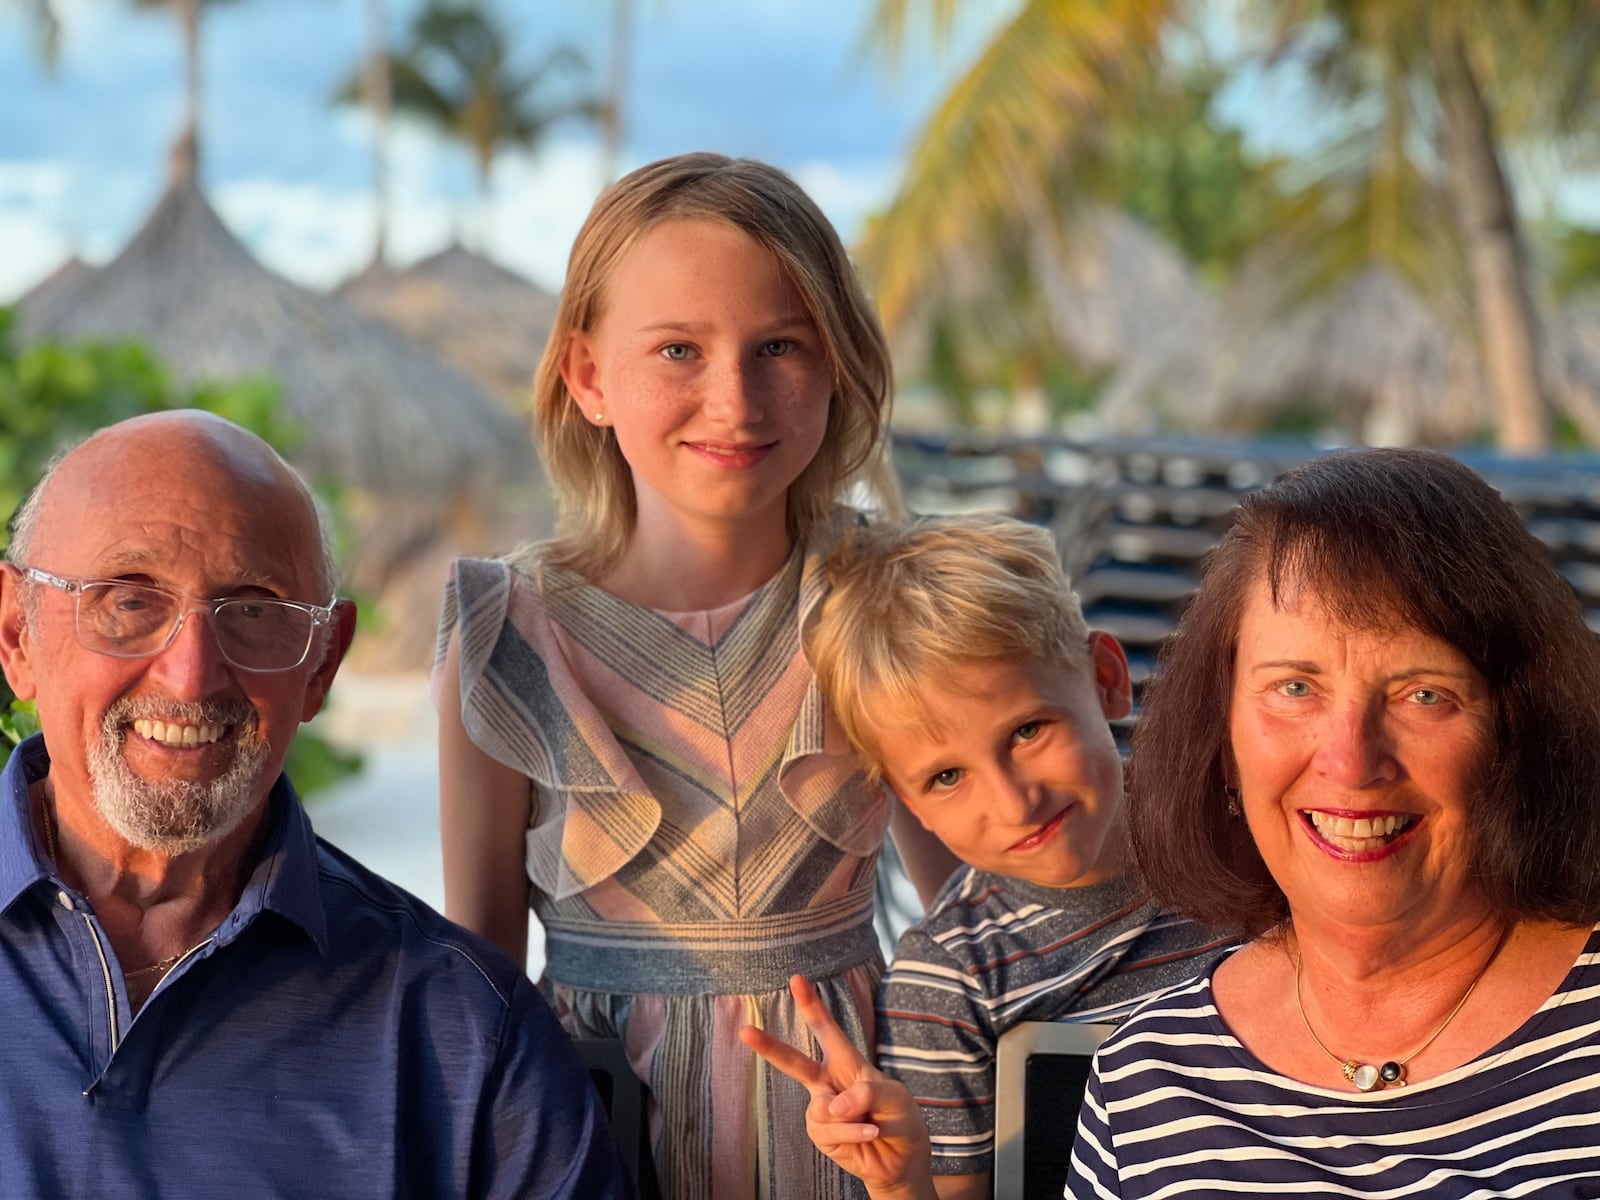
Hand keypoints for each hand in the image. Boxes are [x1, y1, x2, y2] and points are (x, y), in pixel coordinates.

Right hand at [739, 975, 934, 1198]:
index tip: (796, 979)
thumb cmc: (900, 1117)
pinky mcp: (820, 1133)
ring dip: (851, 1119)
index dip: (811, 1004)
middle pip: (795, 1062)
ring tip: (873, 1126)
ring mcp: (821, 1108)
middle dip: (769, 1046)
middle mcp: (829, 1082)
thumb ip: (867, 1092)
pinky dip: (852, 1134)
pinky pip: (830, 1129)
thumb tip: (831, 1105)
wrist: (901, 1158)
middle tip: (745, 1031)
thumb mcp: (896, 1097)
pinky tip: (870, 1135)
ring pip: (821, 1107)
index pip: (827, 1030)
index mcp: (847, 1062)